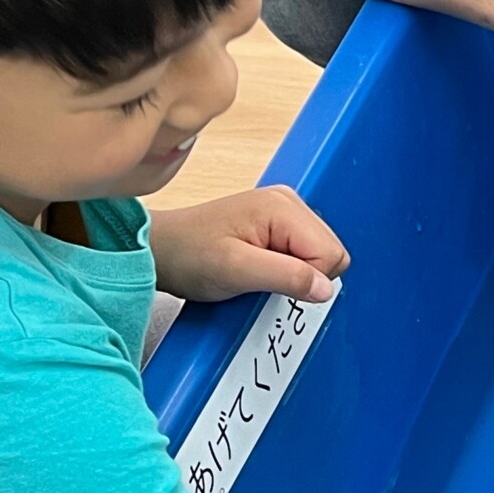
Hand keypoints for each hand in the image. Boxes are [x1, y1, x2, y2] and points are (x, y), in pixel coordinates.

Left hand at [151, 185, 347, 301]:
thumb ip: (286, 276)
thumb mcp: (236, 270)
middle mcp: (289, 203)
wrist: (162, 250)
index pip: (332, 254)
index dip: (306, 279)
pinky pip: (306, 255)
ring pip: (322, 257)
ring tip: (258, 270)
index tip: (270, 280)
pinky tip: (262, 267)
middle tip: (262, 276)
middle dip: (303, 276)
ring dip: (294, 274)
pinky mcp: (280, 225)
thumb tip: (325, 289)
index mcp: (283, 207)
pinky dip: (289, 269)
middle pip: (331, 254)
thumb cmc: (189, 254)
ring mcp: (285, 212)